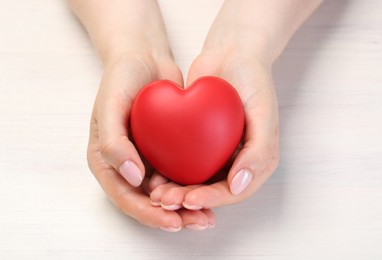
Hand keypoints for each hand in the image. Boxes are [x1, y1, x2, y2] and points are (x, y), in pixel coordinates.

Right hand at [78, 0, 215, 230]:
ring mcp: (148, 158)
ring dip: (186, 207)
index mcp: (106, 160)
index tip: (172, 220)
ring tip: (208, 216)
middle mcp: (127, 165)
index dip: (148, 213)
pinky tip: (212, 191)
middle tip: (198, 222)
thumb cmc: (121, 78)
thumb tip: (132, 177)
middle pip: (148, 201)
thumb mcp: (109, 106)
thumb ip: (112, 142)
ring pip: (167, 192)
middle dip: (173, 216)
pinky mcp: (167, 150)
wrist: (144, 57)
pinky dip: (193, 185)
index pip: (125, 197)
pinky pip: (180, 173)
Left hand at [149, 0, 322, 219]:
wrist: (231, 54)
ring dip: (175, 191)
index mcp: (256, 161)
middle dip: (187, 199)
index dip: (211, 199)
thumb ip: (259, 151)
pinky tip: (152, 174)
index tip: (189, 200)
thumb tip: (239, 185)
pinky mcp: (197, 142)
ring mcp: (216, 153)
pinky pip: (182, 161)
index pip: (233, 191)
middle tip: (164, 200)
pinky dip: (169, 171)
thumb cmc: (253, 80)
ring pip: (194, 181)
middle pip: (210, 190)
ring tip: (155, 193)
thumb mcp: (264, 112)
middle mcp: (236, 162)